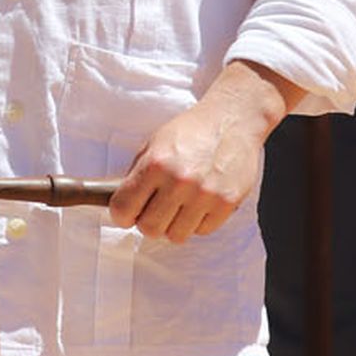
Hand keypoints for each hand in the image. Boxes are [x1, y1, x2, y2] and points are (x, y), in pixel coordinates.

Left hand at [108, 61, 300, 244]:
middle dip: (149, 221)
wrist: (232, 119)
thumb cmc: (190, 131)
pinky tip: (200, 203)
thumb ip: (137, 175)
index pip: (123, 209)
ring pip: (176, 236)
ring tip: (180, 206)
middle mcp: (179, 180)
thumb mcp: (154, 144)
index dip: (122, 215)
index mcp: (155, 164)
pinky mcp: (226, 202)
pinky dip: (198, 222)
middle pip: (149, 229)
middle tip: (156, 209)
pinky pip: (202, 231)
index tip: (128, 214)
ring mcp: (205, 194)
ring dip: (174, 224)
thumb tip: (123, 207)